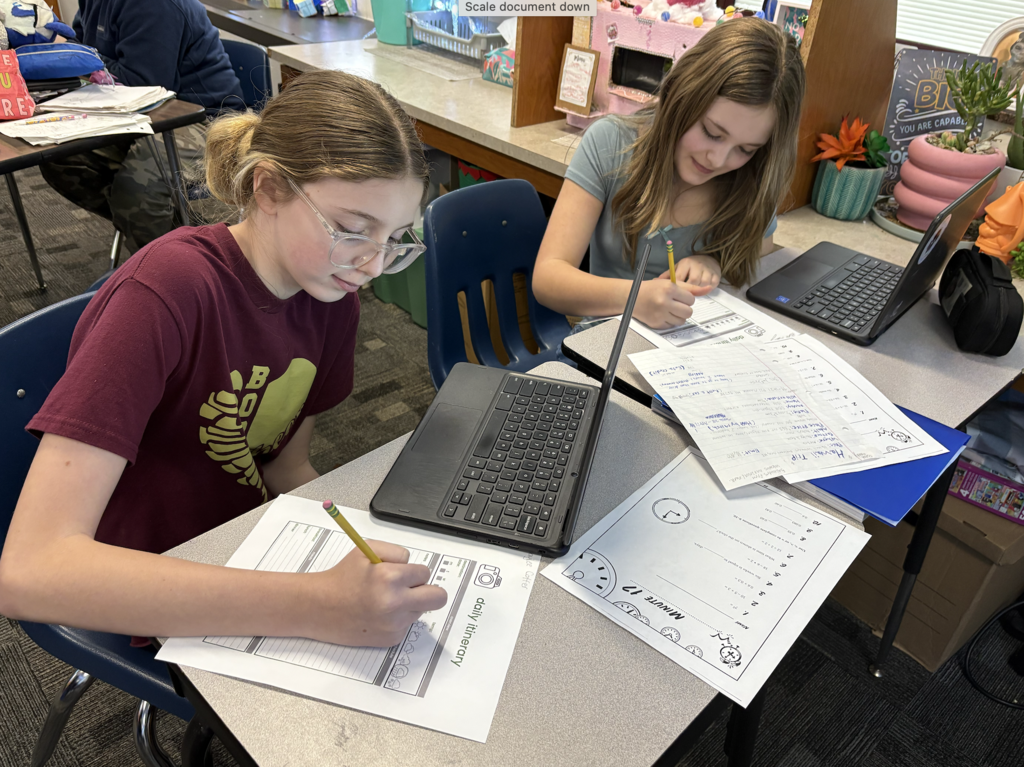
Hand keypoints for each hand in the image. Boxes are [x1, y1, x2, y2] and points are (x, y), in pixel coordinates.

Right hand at [306, 540, 447, 646]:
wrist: (319, 607)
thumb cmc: (342, 577)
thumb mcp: (366, 550)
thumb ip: (395, 552)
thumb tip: (413, 565)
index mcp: (390, 578)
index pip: (425, 572)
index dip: (413, 571)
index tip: (402, 573)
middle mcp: (395, 603)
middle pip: (438, 598)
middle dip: (428, 590)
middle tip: (413, 588)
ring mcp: (394, 624)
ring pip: (421, 610)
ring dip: (409, 604)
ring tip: (384, 600)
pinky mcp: (391, 639)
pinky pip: (407, 625)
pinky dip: (398, 619)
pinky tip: (378, 613)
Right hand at [634, 278, 695, 329]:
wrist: (630, 296)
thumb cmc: (652, 289)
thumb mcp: (670, 283)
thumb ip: (690, 288)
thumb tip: (709, 288)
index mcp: (669, 289)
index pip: (691, 299)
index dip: (686, 298)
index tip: (678, 296)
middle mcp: (664, 301)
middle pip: (688, 312)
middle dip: (684, 308)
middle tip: (676, 304)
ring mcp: (659, 314)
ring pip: (682, 321)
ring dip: (678, 316)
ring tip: (670, 309)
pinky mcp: (656, 323)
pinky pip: (671, 326)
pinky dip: (669, 321)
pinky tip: (662, 314)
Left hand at [661, 255, 720, 294]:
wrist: (707, 260)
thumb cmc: (689, 267)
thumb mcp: (677, 268)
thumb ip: (667, 276)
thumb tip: (654, 281)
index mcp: (685, 263)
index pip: (680, 277)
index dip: (677, 289)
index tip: (674, 296)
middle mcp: (697, 265)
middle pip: (692, 281)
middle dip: (688, 291)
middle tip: (684, 298)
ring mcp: (707, 269)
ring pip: (702, 284)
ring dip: (698, 291)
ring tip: (692, 296)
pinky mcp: (716, 275)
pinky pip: (712, 285)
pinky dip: (707, 290)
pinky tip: (702, 292)